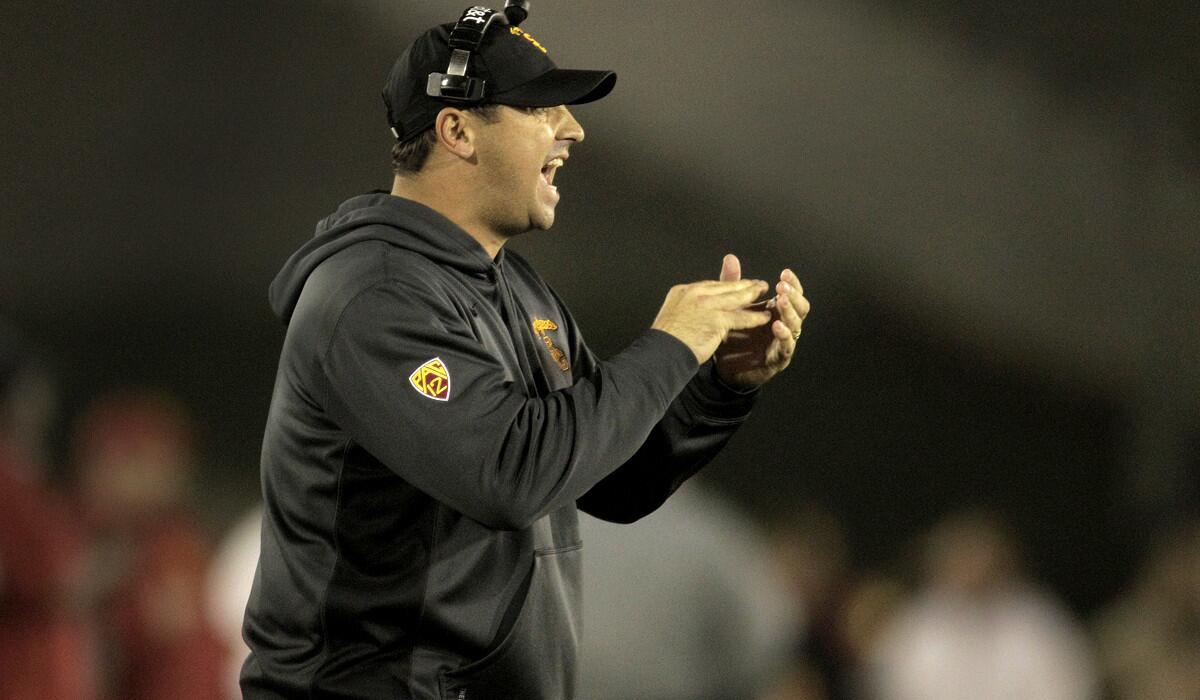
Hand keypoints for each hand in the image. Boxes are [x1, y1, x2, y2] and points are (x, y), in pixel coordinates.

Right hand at [651, 278, 772, 364]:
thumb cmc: (665, 342)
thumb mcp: (672, 317)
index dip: (726, 286)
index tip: (737, 285)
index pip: (710, 285)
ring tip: (764, 294)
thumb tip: (697, 313)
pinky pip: (740, 317)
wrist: (661, 353)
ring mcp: (706, 305)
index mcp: (683, 291)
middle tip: (757, 283)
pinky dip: (754, 317)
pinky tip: (764, 317)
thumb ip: (687, 310)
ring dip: (752, 294)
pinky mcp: (716, 319)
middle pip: (724, 286)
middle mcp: (695, 293)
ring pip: (735, 297)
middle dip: (743, 284)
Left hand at [714, 254, 809, 388]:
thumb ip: (734, 285)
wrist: (726, 369)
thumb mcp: (731, 308)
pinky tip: (777, 326)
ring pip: (797, 324)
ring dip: (789, 311)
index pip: (792, 293)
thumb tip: (730, 258)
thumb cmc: (733, 337)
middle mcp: (784, 324)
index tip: (785, 272)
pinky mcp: (779, 358)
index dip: (792, 283)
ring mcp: (784, 341)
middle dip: (793, 295)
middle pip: (800, 306)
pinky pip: (787, 346)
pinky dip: (784, 335)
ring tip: (780, 301)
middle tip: (783, 287)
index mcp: (776, 311)